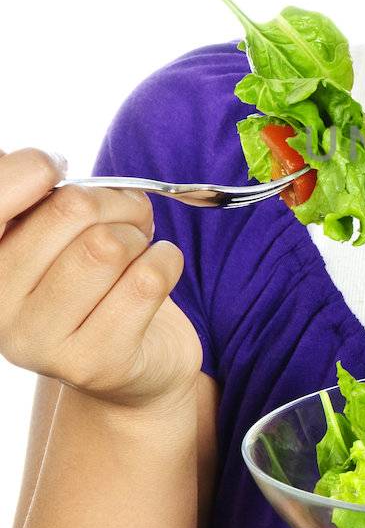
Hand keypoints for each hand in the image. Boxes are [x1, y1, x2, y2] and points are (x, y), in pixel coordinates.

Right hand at [0, 147, 202, 407]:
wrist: (130, 362)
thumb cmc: (87, 278)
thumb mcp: (50, 231)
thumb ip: (34, 195)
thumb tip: (41, 164)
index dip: (35, 168)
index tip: (56, 173)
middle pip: (71, 209)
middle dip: (115, 201)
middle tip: (126, 215)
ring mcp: (41, 344)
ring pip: (109, 245)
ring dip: (139, 235)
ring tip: (138, 248)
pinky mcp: (95, 364)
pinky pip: (146, 280)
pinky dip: (166, 260)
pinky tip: (159, 269)